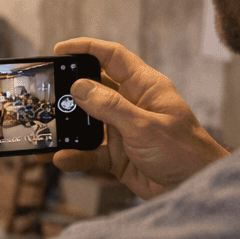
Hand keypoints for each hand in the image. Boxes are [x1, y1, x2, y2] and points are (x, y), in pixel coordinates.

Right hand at [51, 38, 229, 199]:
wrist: (193, 189)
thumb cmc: (184, 152)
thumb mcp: (144, 126)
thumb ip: (110, 106)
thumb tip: (80, 87)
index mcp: (145, 87)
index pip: (113, 58)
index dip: (87, 49)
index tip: (61, 49)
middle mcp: (132, 106)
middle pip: (95, 90)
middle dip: (70, 91)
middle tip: (46, 92)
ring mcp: (124, 131)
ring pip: (89, 124)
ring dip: (70, 128)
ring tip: (49, 129)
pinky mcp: (119, 157)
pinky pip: (91, 153)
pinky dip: (77, 156)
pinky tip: (63, 158)